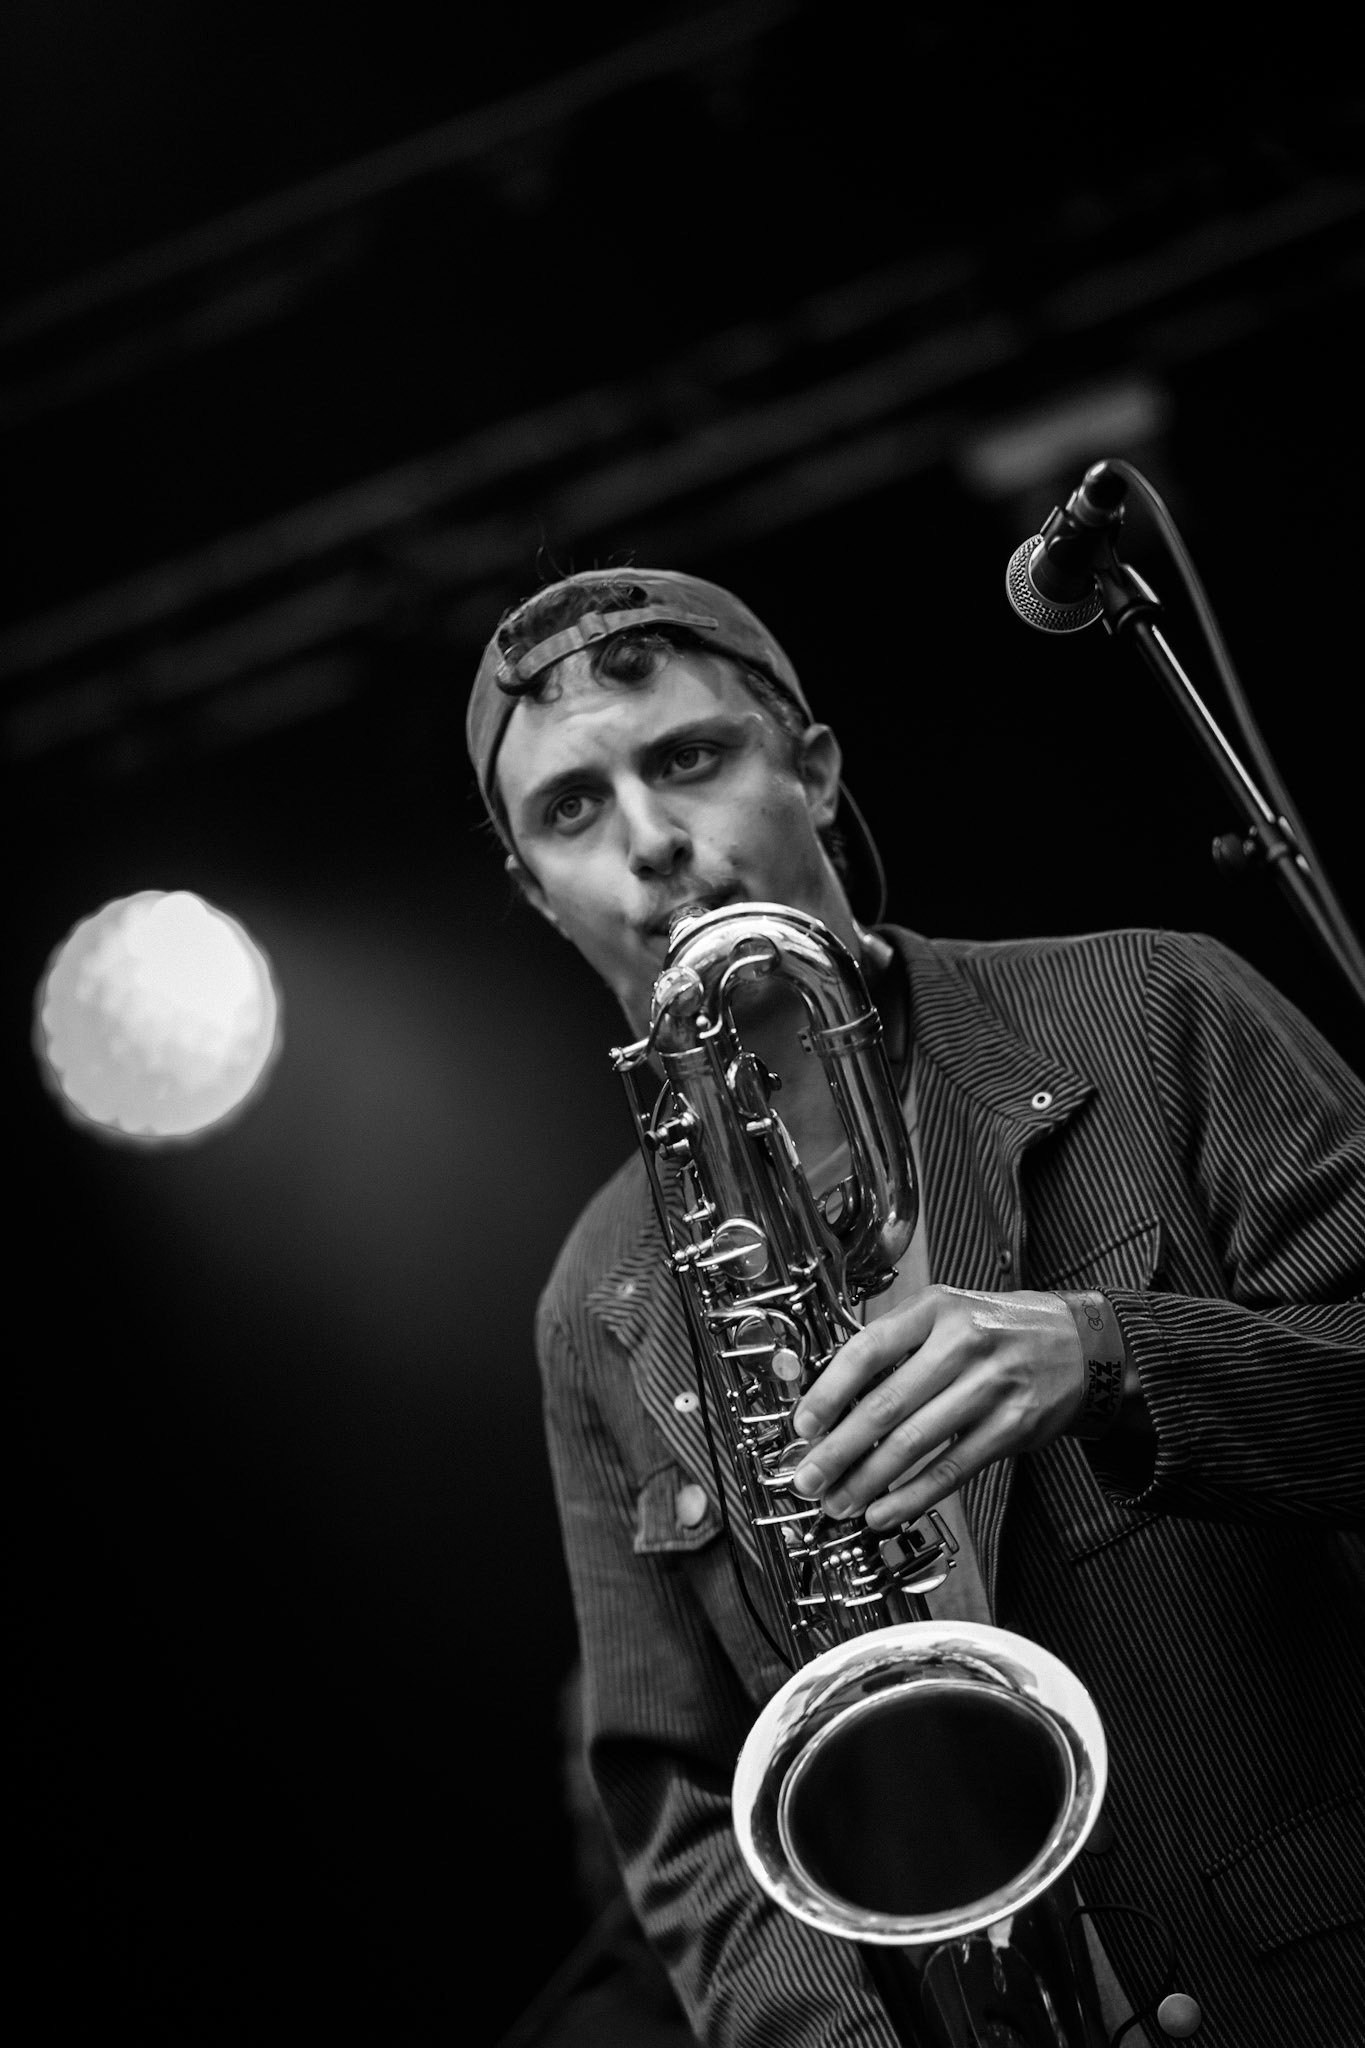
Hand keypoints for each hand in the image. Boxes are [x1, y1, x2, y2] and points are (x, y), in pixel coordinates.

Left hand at [788, 1286, 1085, 1529]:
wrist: (1080, 1345)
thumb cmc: (998, 1330)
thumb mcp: (946, 1314)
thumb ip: (895, 1347)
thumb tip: (833, 1398)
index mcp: (936, 1309)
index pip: (868, 1350)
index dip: (829, 1392)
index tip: (803, 1424)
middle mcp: (963, 1344)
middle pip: (886, 1404)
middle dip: (838, 1449)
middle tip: (808, 1477)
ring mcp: (991, 1387)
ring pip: (914, 1442)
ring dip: (868, 1480)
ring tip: (840, 1501)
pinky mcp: (1013, 1427)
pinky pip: (952, 1469)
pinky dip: (913, 1496)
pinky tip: (886, 1511)